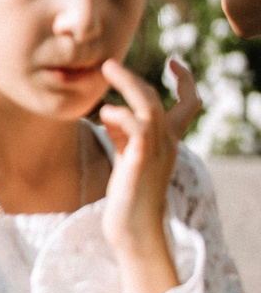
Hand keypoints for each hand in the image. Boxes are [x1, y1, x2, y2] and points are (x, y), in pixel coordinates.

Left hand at [101, 56, 198, 257]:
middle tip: (109, 62)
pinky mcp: (140, 164)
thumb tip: (109, 112)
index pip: (188, 106)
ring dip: (128, 85)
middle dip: (135, 77)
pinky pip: (138, 130)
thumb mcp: (127, 159)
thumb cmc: (128, 196)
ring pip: (150, 108)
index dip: (186, 82)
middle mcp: (167, 145)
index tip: (176, 61)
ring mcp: (156, 154)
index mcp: (168, 142)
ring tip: (106, 70)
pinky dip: (121, 116)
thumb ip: (123, 136)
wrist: (133, 231)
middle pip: (160, 100)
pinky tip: (104, 113)